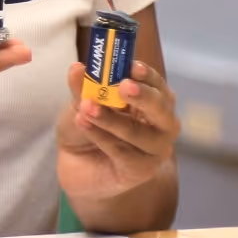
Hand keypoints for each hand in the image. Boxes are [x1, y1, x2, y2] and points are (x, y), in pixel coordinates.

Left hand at [56, 60, 178, 202]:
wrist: (75, 167)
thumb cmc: (85, 130)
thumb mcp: (80, 104)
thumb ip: (82, 88)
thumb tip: (77, 68)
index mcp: (151, 104)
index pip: (157, 87)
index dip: (148, 76)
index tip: (132, 66)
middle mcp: (160, 127)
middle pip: (162, 110)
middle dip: (144, 97)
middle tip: (124, 86)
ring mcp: (153, 151)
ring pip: (140, 133)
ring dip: (112, 119)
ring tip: (87, 108)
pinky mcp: (140, 171)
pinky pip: (123, 152)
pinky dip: (101, 136)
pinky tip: (83, 124)